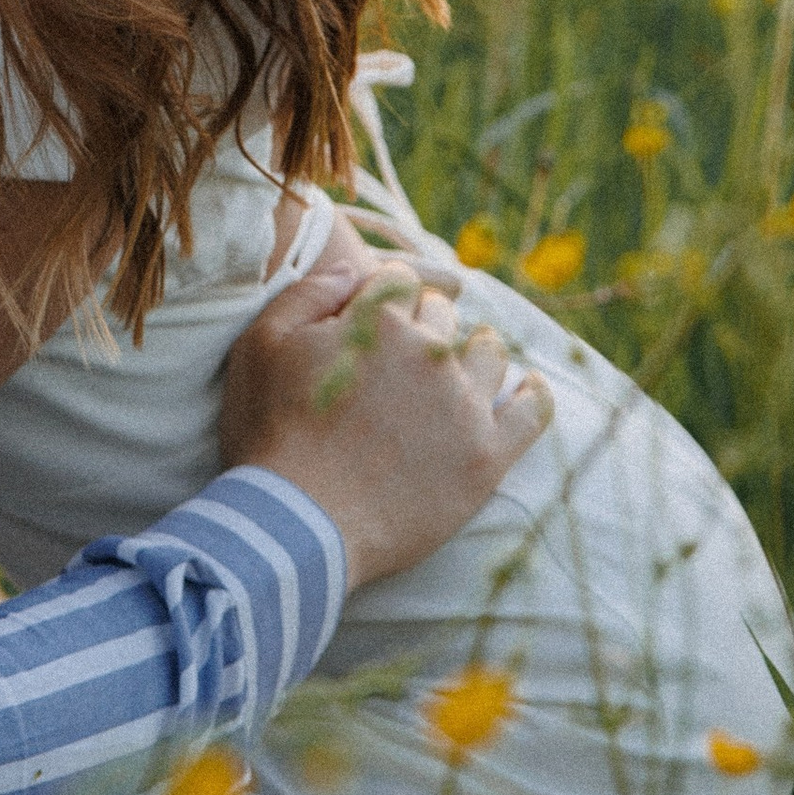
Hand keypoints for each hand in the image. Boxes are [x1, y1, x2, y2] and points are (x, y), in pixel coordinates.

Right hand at [220, 236, 550, 597]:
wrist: (298, 524)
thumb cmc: (271, 437)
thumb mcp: (260, 346)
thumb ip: (309, 293)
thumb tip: (354, 270)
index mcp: (377, 320)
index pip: (400, 280)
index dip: (383, 298)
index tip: (373, 323)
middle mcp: (429, 351)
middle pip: (442, 314)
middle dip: (421, 326)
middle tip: (400, 362)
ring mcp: (463, 403)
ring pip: (489, 352)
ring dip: (473, 352)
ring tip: (457, 374)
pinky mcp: (486, 455)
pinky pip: (532, 411)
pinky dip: (532, 395)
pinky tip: (526, 389)